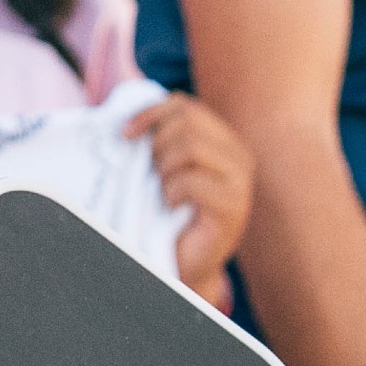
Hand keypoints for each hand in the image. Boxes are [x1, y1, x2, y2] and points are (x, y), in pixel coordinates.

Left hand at [129, 91, 253, 304]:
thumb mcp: (160, 168)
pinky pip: (192, 182)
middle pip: (186, 122)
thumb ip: (157, 138)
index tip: (124, 135)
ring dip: (164, 169)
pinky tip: (171, 206)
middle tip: (151, 173)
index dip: (149, 114)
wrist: (184, 260)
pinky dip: (172, 192)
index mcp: (222, 140)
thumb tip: (126, 114)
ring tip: (164, 190)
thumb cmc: (167, 213)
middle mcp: (238, 155)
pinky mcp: (235, 206)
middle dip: (157, 146)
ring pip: (191, 147)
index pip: (184, 105)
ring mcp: (241, 180)